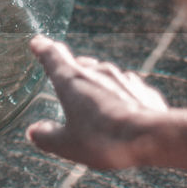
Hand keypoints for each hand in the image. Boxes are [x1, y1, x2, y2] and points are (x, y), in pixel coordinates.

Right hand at [26, 36, 168, 169]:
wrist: (151, 137)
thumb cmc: (103, 139)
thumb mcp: (67, 145)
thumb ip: (47, 136)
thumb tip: (34, 131)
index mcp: (72, 80)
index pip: (52, 56)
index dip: (43, 49)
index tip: (38, 42)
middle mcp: (97, 72)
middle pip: (80, 64)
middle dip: (71, 69)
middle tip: (64, 75)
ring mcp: (123, 78)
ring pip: (104, 75)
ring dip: (96, 83)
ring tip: (93, 101)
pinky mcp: (143, 90)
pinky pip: (126, 88)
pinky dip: (119, 95)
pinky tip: (121, 111)